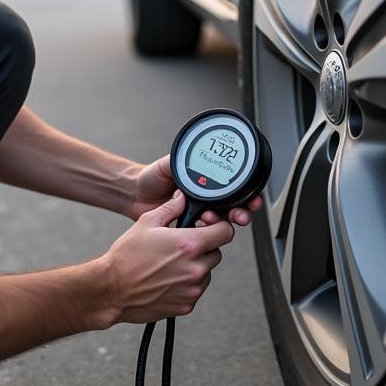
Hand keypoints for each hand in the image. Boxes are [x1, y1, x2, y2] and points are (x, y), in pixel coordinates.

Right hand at [104, 192, 235, 322]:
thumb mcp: (147, 222)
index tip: (210, 227)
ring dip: (196, 266)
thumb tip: (183, 197)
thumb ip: (171, 208)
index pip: (225, 232)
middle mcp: (195, 268)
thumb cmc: (126, 256)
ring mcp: (192, 290)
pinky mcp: (186, 306)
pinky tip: (166, 279)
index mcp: (189, 244)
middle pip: (216, 253)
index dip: (219, 227)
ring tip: (170, 264)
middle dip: (204, 247)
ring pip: (207, 273)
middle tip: (182, 246)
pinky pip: (195, 290)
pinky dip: (186, 285)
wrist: (112, 290)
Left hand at [128, 156, 263, 226]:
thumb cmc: (151, 177)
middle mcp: (206, 199)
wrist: (134, 194)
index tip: (251, 197)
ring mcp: (198, 214)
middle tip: (239, 214)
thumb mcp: (169, 164)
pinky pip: (202, 234)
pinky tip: (200, 227)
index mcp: (206, 183)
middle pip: (232, 208)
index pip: (232, 189)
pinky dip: (205, 232)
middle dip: (240, 212)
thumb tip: (198, 152)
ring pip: (220, 223)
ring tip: (214, 218)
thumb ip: (183, 160)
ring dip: (224, 223)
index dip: (245, 194)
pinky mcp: (187, 228)